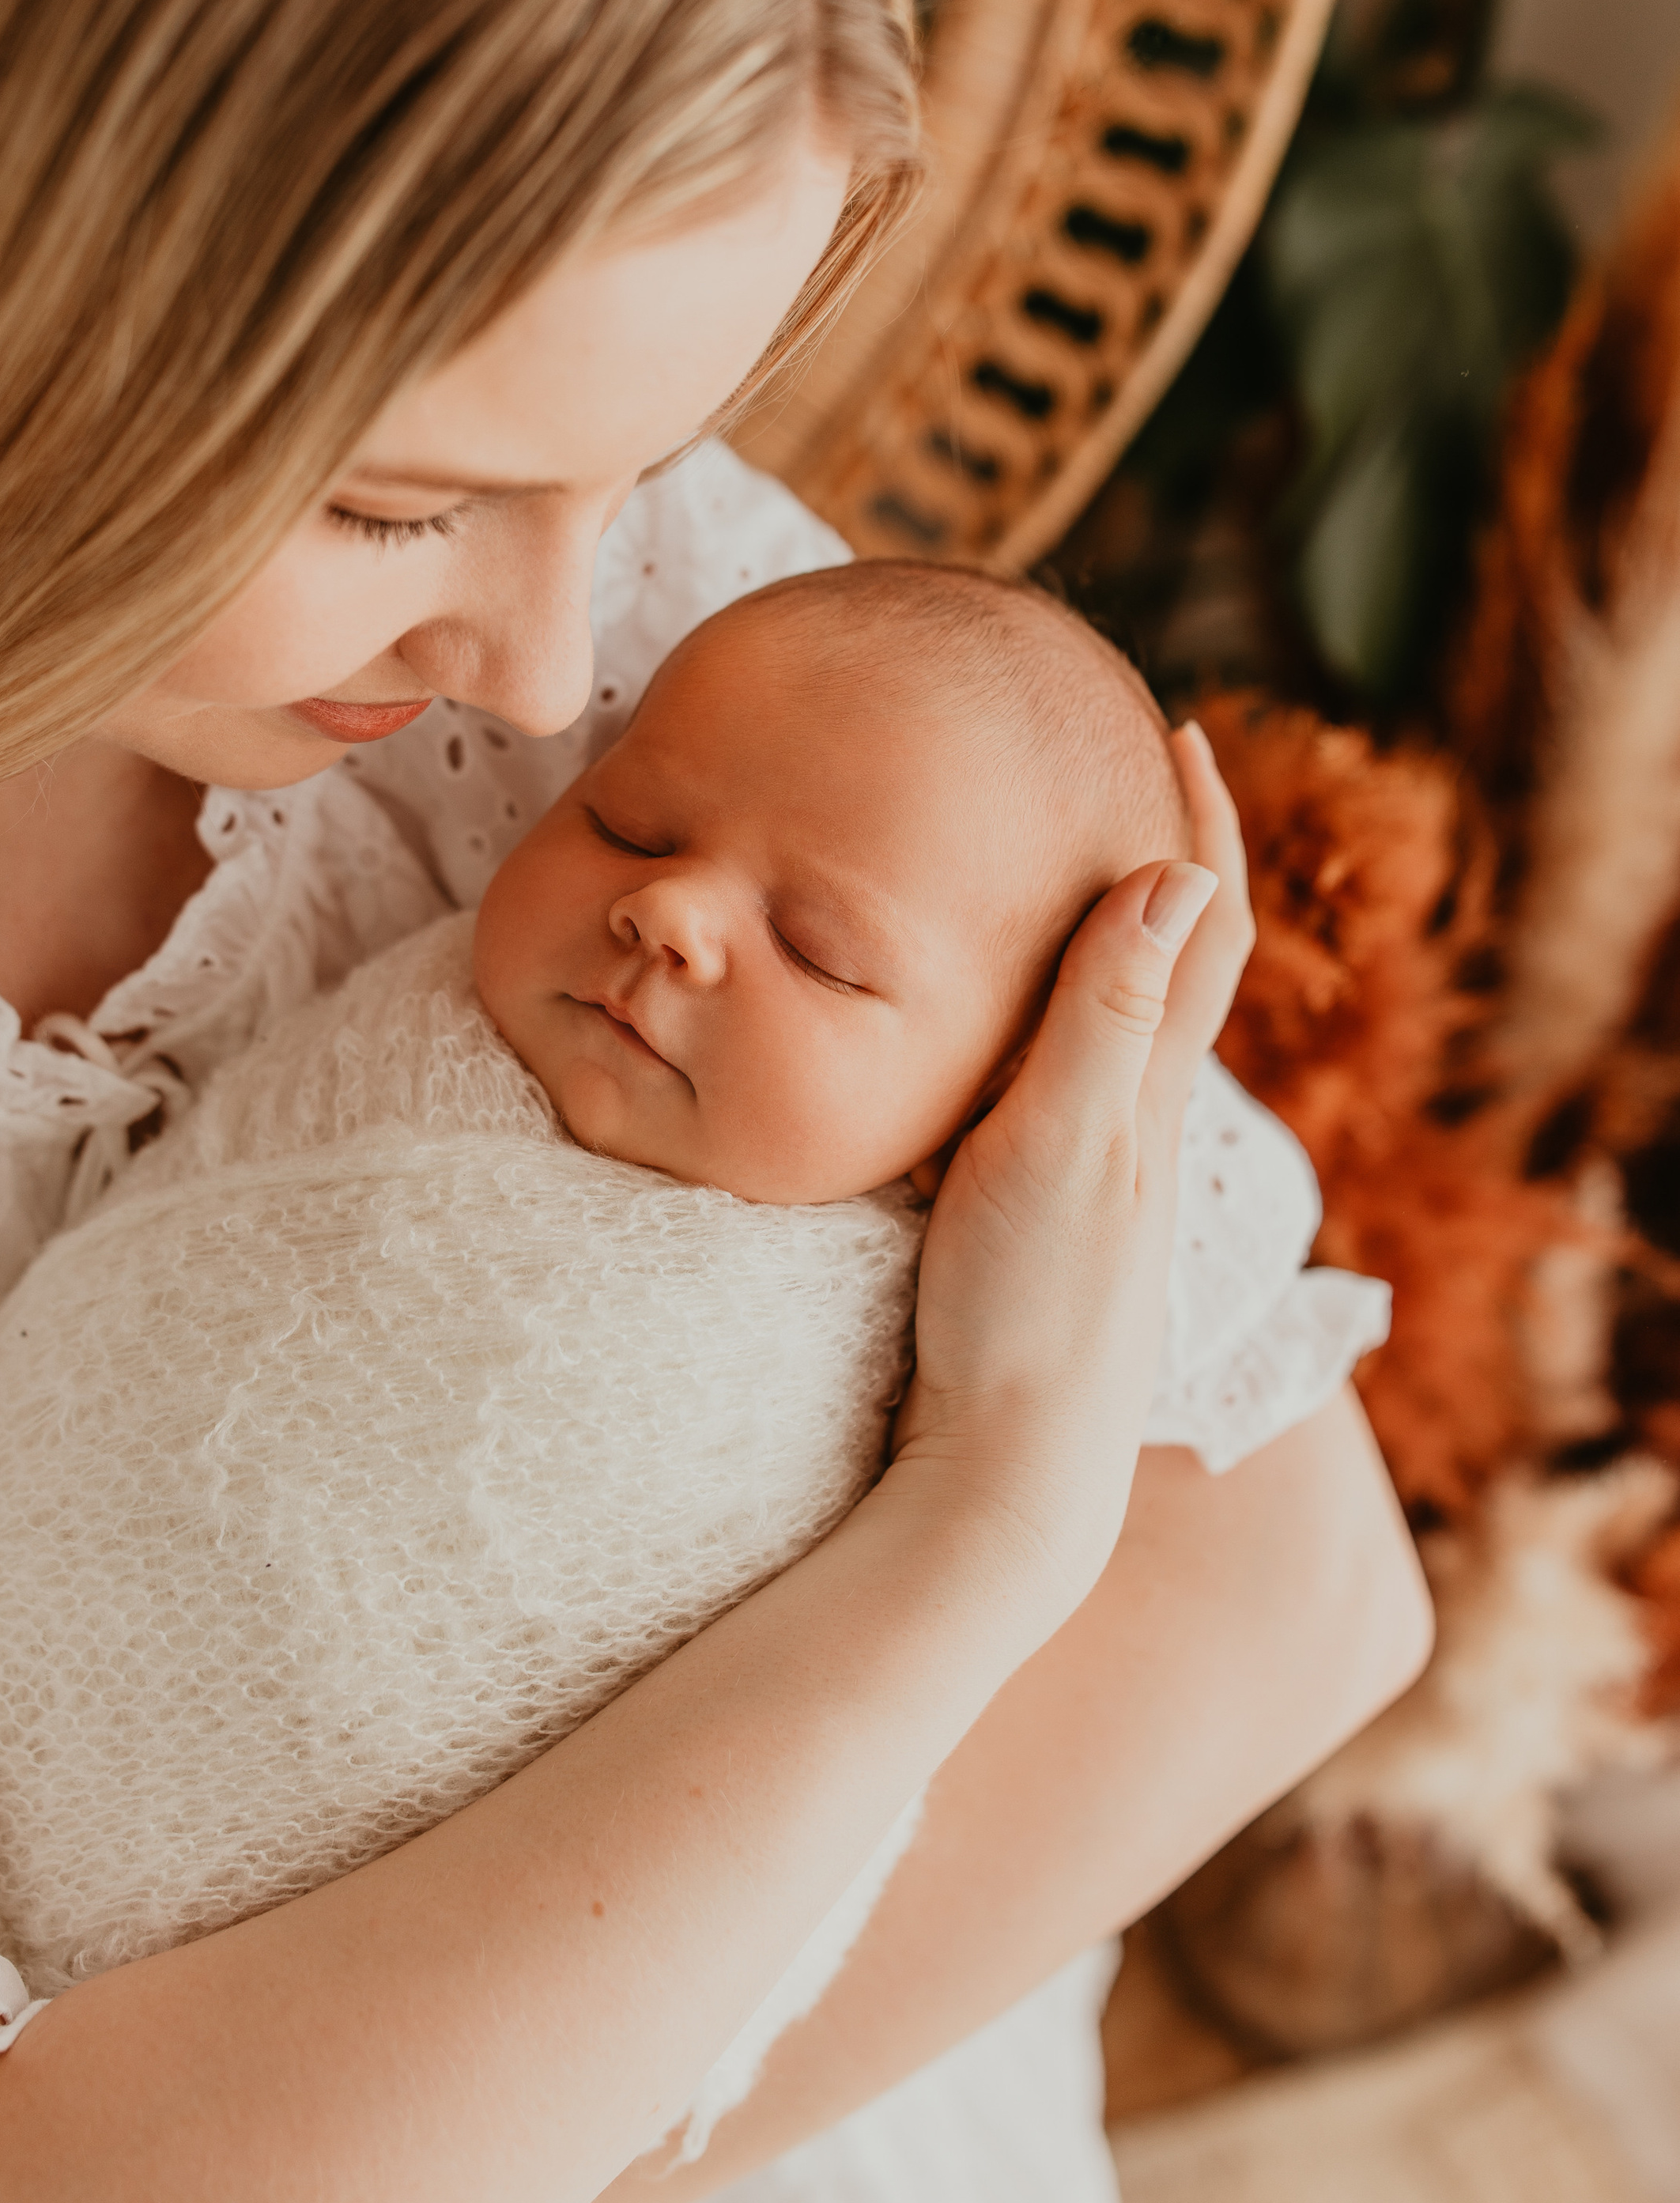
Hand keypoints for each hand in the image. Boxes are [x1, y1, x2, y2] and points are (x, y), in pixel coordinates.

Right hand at [892, 723, 1253, 1609]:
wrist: (1009, 1469)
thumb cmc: (1032, 1312)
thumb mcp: (1064, 1144)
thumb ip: (1109, 1015)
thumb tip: (1174, 872)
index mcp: (1150, 1090)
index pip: (1203, 926)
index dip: (1200, 823)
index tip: (1180, 733)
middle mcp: (1139, 1125)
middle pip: (1177, 965)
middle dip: (1160, 861)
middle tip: (1118, 776)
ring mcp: (1097, 1176)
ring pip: (1122, 1028)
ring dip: (1108, 938)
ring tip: (1058, 875)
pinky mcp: (1046, 1218)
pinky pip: (1067, 1085)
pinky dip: (1053, 1020)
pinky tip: (1000, 1032)